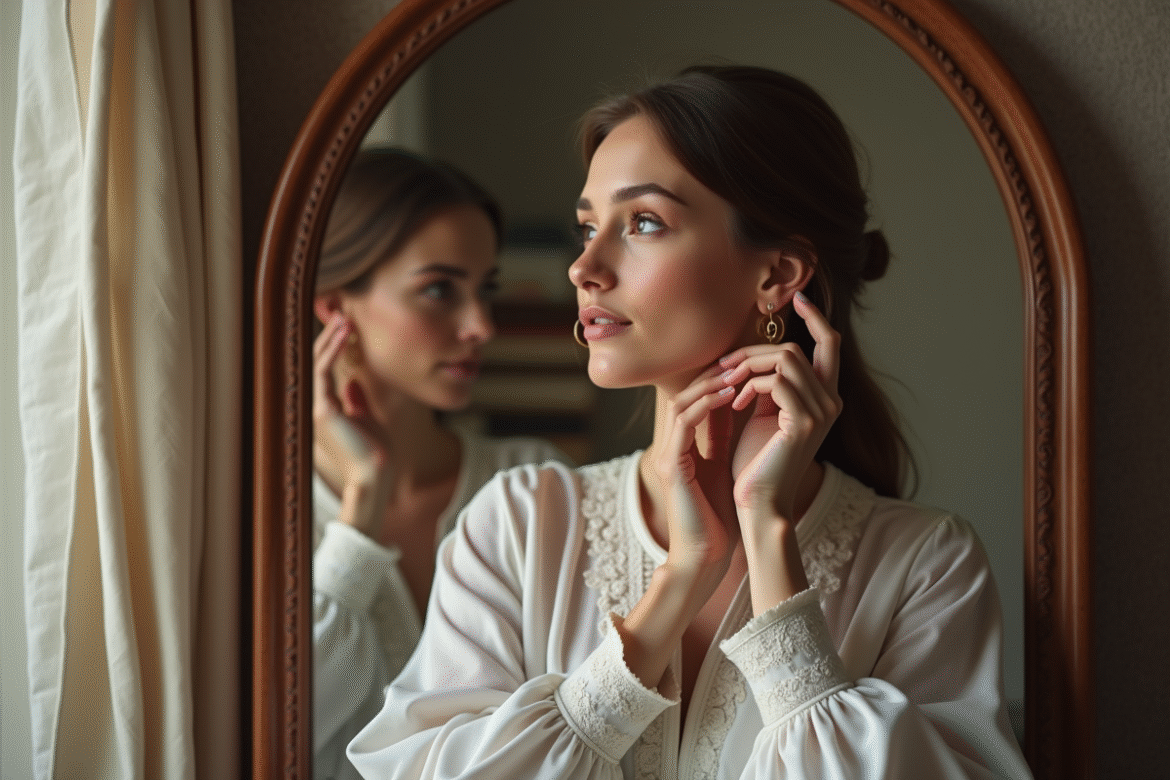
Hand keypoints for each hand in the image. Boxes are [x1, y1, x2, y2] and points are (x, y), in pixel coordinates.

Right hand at [313, 314, 390, 537]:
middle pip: (318, 363)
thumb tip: (352, 380)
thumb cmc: (374, 454)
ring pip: (318, 363)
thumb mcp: (368, 420)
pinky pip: (324, 371)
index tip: (346, 327)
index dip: (333, 347)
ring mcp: (317, 408)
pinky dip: (333, 350)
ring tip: (344, 318)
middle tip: (342, 314)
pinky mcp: (323, 410)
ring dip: (331, 338)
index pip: (326, 370)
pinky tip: (345, 334)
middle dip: (329, 337)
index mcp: (327, 410)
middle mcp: (317, 407)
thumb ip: (357, 401)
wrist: (374, 477)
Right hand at [647, 363, 741, 587]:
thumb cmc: (718, 518)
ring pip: (681, 404)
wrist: (705, 556)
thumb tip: (741, 406)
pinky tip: (729, 395)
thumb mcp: (724, 466)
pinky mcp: (670, 467)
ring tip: (737, 372)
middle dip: (713, 375)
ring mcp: (668, 456)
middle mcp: (671, 447)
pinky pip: (683, 424)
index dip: (719, 381)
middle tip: (741, 360)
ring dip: (709, 385)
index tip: (746, 368)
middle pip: (685, 395)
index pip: (697, 401)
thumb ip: (724, 437)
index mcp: (684, 447)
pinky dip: (705, 405)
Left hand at [719, 292, 841, 521]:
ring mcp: (822, 412)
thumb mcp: (762, 414)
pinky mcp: (804, 422)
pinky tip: (734, 401)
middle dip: (755, 351)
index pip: (830, 344)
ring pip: (785, 359)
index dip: (816, 318)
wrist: (760, 503)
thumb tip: (751, 355)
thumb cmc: (756, 463)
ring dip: (748, 366)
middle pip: (796, 348)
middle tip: (724, 365)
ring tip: (727, 384)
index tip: (798, 299)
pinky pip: (776, 381)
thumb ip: (767, 384)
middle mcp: (831, 402)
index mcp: (825, 398)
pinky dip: (750, 384)